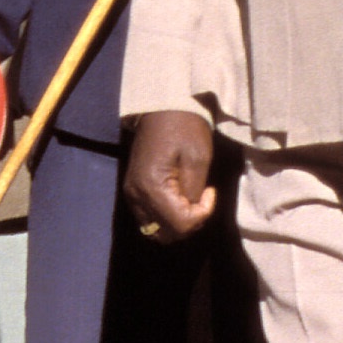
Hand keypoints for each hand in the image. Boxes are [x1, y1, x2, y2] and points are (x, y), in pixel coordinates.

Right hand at [122, 110, 215, 240]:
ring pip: (155, 230)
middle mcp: (136, 195)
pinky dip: (166, 217)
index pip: (180, 224)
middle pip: (166, 233)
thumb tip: (192, 211)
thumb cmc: (184, 128)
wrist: (161, 109)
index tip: (210, 192)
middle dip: (190, 222)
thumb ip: (194, 192)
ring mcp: (131, 194)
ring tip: (190, 200)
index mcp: (152, 186)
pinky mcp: (132, 190)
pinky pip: (148, 219)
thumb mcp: (198, 158)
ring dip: (177, 223)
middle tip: (202, 199)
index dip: (202, 215)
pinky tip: (177, 198)